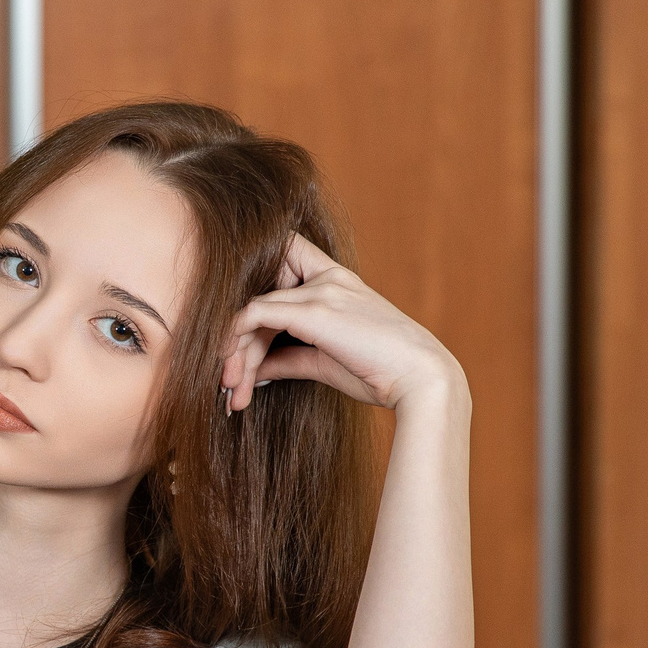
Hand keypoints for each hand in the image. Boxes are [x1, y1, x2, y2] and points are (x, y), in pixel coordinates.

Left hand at [219, 234, 464, 412]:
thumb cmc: (381, 372)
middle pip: (257, 291)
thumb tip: (254, 371)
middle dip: (234, 336)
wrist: (422, 380)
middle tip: (225, 380)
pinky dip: (236, 344)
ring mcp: (320, 291)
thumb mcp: (326, 362)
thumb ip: (287, 359)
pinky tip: (234, 374)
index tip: (239, 333)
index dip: (254, 283)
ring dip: (233, 354)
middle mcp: (326, 277)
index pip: (283, 255)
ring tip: (230, 392)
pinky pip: (254, 315)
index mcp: (336, 279)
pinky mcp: (315, 311)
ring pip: (251, 310)